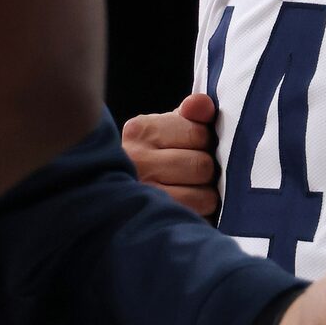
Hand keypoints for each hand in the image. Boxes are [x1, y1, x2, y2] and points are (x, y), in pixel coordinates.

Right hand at [123, 93, 218, 217]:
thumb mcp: (170, 128)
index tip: (197, 146)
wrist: (117, 196)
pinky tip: (188, 207)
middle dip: (207, 169)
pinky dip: (201, 212)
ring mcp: (143, 192)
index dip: (207, 142)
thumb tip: (202, 104)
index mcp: (140, 130)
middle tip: (196, 173)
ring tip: (191, 190)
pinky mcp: (155, 219)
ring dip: (206, 195)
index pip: (199, 134)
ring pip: (204, 195)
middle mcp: (136, 160)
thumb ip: (191, 114)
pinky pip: (198, 216)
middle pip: (202, 165)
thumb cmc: (156, 155)